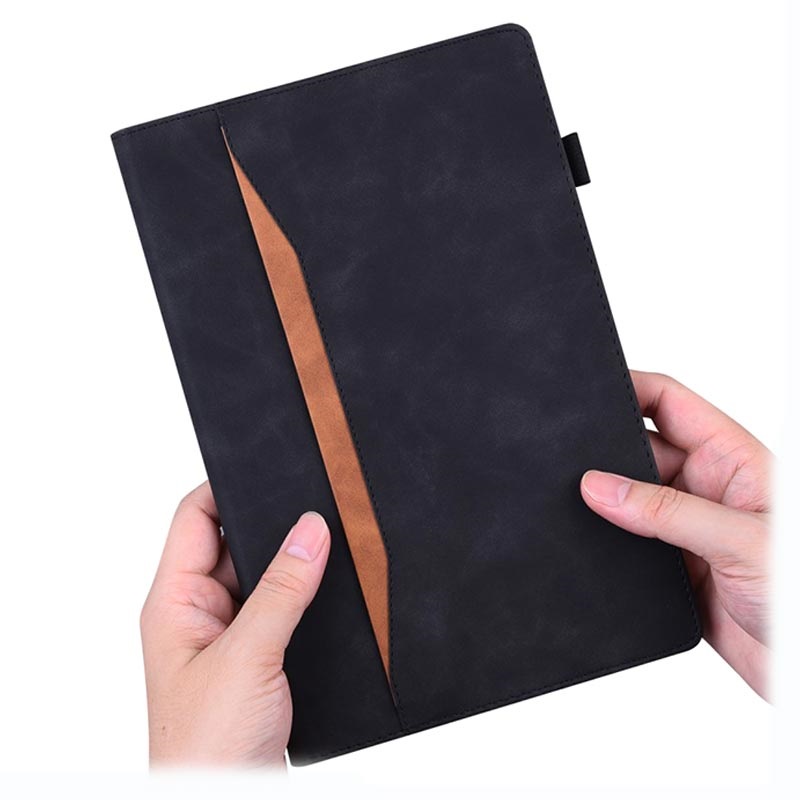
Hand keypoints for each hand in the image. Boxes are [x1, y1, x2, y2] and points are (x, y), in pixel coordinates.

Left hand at [140, 482, 329, 766]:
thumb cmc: (206, 748)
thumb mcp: (248, 657)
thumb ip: (282, 590)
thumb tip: (311, 530)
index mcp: (175, 602)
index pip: (195, 518)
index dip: (226, 486)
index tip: (270, 467)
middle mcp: (199, 612)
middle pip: (235, 542)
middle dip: (273, 525)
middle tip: (315, 506)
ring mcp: (229, 636)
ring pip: (264, 577)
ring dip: (294, 564)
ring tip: (330, 547)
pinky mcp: (257, 658)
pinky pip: (282, 608)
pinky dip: (306, 595)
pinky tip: (330, 593)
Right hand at [580, 371, 770, 697]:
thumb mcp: (742, 541)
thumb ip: (668, 512)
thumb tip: (599, 487)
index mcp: (733, 460)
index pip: (671, 402)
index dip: (631, 387)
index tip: (588, 391)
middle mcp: (707, 489)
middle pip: (639, 450)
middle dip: (603, 452)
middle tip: (568, 462)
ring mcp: (689, 530)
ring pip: (627, 501)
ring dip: (603, 505)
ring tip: (574, 508)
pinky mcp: (675, 571)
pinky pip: (626, 545)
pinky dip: (604, 544)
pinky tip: (591, 547)